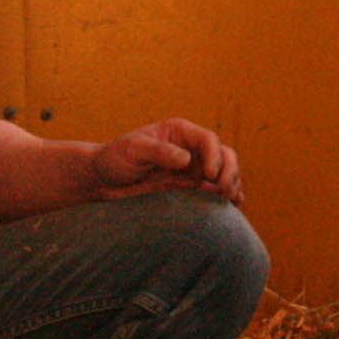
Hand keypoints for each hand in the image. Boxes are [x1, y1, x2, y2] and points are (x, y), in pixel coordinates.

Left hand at [90, 119, 243, 202]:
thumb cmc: (115, 159)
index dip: (216, 156)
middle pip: (225, 155)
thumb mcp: (133, 150)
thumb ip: (159, 152)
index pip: (209, 140)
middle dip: (230, 171)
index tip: (210, 176)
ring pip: (226, 172)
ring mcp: (193, 168)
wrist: (104, 180)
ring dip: (233, 184)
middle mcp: (191, 148)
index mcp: (180, 133)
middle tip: (223, 191)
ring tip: (230, 200)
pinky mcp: (191, 186)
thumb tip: (186, 159)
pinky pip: (216, 189)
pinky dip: (228, 196)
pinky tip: (234, 205)